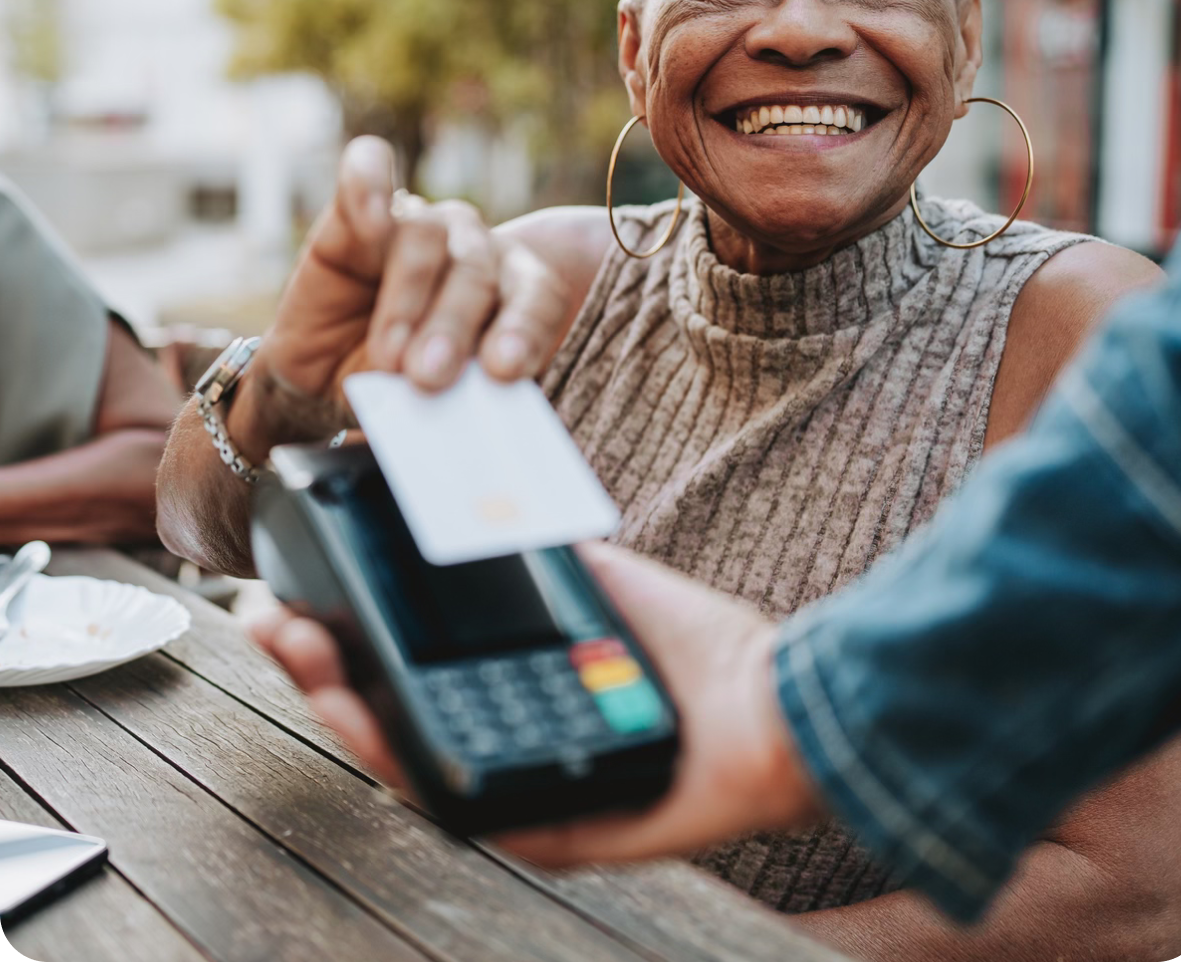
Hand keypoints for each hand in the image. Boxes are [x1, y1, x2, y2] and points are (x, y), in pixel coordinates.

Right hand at [230, 136, 570, 461]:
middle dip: (454, 328)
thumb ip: (462, 393)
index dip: (526, 328)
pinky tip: (371, 215)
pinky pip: (367, 174)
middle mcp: (473, 249)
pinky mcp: (356, 212)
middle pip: (479, 271)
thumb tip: (475, 401)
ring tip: (388, 357)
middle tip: (429, 378)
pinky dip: (367, 187)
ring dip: (407, 300)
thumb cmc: (398, 391)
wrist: (325, 381)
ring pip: (426, 239)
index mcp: (513, 291)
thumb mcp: (435, 405)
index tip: (505, 369)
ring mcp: (418, 224)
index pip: (538, 295)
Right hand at [248, 542, 818, 865]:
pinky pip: (465, 806)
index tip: (294, 594)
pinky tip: (367, 727)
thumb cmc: (689, 648)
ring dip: (342, 710)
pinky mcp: (546, 829)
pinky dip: (409, 766)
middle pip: (387, 714)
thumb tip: (471, 491)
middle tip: (271, 624)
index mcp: (504, 688)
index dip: (343, 637)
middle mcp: (499, 738)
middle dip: (319, 669)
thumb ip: (534, 550)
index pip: (405, 669)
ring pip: (404, 761)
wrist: (768, 702)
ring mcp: (516, 786)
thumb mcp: (598, 582)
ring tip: (301, 658)